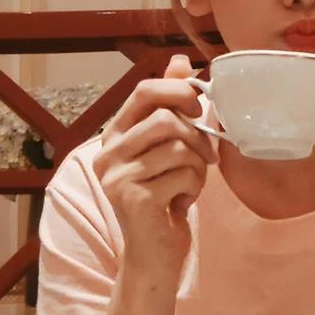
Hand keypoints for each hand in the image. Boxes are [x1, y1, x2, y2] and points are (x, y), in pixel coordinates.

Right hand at [93, 54, 216, 280]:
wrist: (155, 255)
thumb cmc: (166, 194)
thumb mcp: (169, 146)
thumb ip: (171, 104)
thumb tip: (181, 60)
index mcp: (114, 134)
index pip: (144, 90)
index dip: (178, 91)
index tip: (198, 107)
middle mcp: (107, 153)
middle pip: (167, 119)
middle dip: (197, 136)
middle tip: (207, 156)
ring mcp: (116, 177)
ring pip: (179, 147)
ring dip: (198, 166)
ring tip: (190, 183)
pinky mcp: (133, 199)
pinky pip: (183, 174)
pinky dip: (195, 187)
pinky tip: (182, 202)